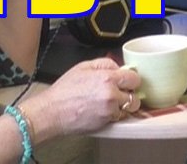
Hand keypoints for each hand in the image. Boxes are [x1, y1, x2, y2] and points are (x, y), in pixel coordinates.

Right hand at [19, 58, 140, 139]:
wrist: (52, 112)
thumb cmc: (64, 90)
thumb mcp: (83, 67)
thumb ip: (105, 64)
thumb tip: (119, 67)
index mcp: (107, 77)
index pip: (134, 78)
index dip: (131, 80)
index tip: (127, 82)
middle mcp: (111, 94)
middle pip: (135, 97)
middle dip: (128, 95)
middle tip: (119, 94)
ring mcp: (109, 110)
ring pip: (127, 110)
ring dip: (122, 107)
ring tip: (108, 103)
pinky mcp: (105, 123)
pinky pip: (117, 119)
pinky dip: (113, 116)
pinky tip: (101, 111)